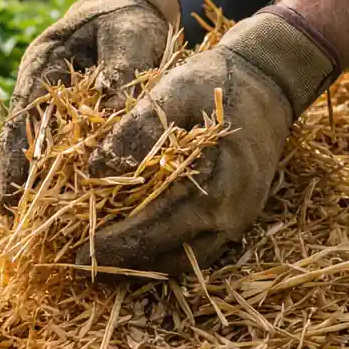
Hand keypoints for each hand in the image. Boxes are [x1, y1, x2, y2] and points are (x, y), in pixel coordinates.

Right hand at [0, 0, 179, 209]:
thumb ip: (122, 75)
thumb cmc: (129, 18)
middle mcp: (38, 84)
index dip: (14, 156)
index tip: (9, 191)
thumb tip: (114, 120)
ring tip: (21, 218)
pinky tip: (54, 201)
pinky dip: (53, 171)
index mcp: (44, 61)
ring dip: (30, 179)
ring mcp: (47, 98)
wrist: (128, 2)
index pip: (23, 115)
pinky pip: (54, 145)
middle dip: (13, 176)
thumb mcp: (130, 37)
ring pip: (33, 144)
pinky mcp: (65, 111)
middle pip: (20, 136)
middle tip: (6, 217)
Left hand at [83, 8, 342, 275]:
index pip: (156, 229)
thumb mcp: (173, 91)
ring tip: (104, 264)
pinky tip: (136, 250)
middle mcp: (230, 213)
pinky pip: (201, 250)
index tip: (79, 253)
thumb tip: (96, 167)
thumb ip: (137, 129)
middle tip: (82, 264)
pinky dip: (167, 254)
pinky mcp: (239, 219)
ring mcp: (238, 220)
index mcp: (214, 185)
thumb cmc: (217, 83)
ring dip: (145, 266)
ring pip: (187, 261)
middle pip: (171, 257)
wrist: (270, 81)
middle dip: (124, 265)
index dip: (116, 245)